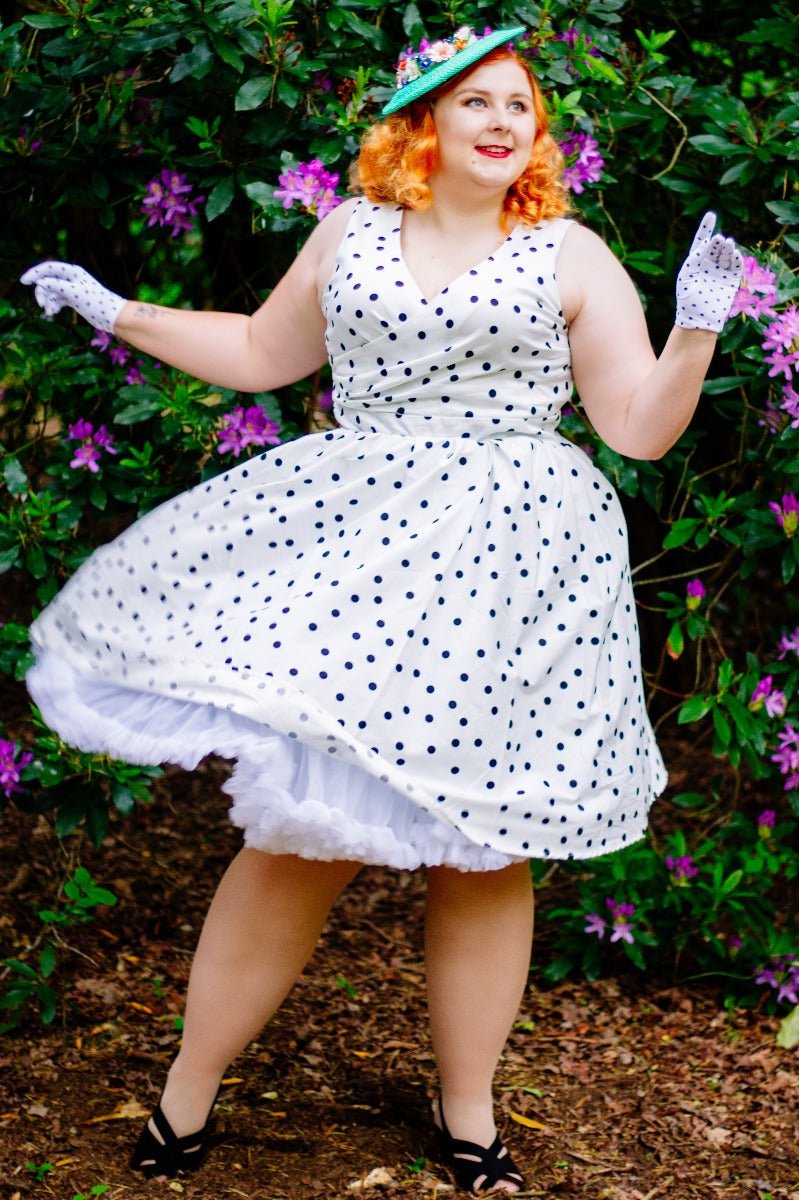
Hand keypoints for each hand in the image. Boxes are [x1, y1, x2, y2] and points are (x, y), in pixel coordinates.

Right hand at [20, 261, 126, 332]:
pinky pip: (57, 300)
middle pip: (48, 281)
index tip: (23, 281)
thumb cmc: (95, 302)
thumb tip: (40, 282)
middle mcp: (71, 278)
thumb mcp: (73, 292)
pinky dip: (53, 305)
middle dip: (42, 292)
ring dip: (48, 301)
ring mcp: (71, 289)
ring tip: (50, 312)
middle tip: (42, 305)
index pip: (49, 268)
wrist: (111, 316)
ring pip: (51, 292)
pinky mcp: (73, 299)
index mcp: (72, 271)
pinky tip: (52, 312)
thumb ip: (56, 286)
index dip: (35, 273)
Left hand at [675, 212, 741, 332]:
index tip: (711, 215)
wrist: (698, 320)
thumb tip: (706, 242)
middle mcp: (708, 266)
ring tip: (728, 244)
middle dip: (718, 242)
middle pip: (716, 248)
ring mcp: (720, 273)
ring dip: (728, 248)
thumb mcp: (686, 276)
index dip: (706, 228)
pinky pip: (735, 266)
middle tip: (719, 240)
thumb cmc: (687, 300)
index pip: (701, 242)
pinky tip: (735, 254)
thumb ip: (694, 258)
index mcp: (695, 264)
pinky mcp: (730, 281)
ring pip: (726, 255)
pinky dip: (737, 259)